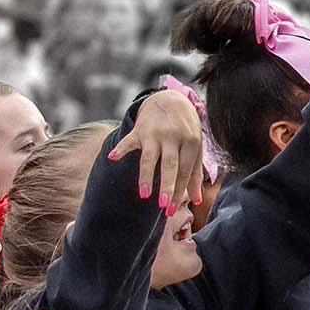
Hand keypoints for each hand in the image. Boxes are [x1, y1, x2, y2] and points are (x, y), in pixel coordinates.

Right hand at [109, 89, 203, 213]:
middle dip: (166, 186)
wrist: (171, 100)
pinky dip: (120, 148)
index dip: (178, 191)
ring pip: (150, 157)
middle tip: (162, 206)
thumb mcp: (195, 148)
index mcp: (191, 142)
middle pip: (169, 165)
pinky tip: (112, 157)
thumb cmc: (186, 130)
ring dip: (146, 176)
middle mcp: (173, 137)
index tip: (170, 209)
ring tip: (144, 195)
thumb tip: (197, 200)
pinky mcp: (139, 129)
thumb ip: (194, 174)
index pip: (184, 171)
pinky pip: (128, 140)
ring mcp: (155, 133)